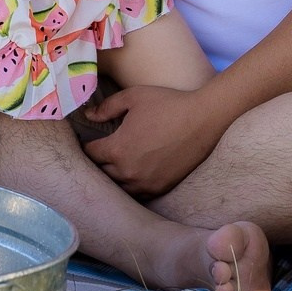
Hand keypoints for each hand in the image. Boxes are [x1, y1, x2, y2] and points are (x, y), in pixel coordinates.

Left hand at [83, 84, 225, 197]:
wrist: (203, 118)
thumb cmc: (167, 104)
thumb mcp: (133, 97)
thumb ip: (107, 107)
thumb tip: (88, 116)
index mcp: (117, 149)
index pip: (90, 154)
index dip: (88, 145)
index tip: (91, 139)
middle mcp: (128, 171)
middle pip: (101, 172)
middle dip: (99, 161)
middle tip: (102, 151)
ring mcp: (144, 183)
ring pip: (117, 186)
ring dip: (114, 176)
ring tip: (116, 164)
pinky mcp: (160, 188)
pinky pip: (136, 193)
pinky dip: (131, 185)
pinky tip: (133, 174)